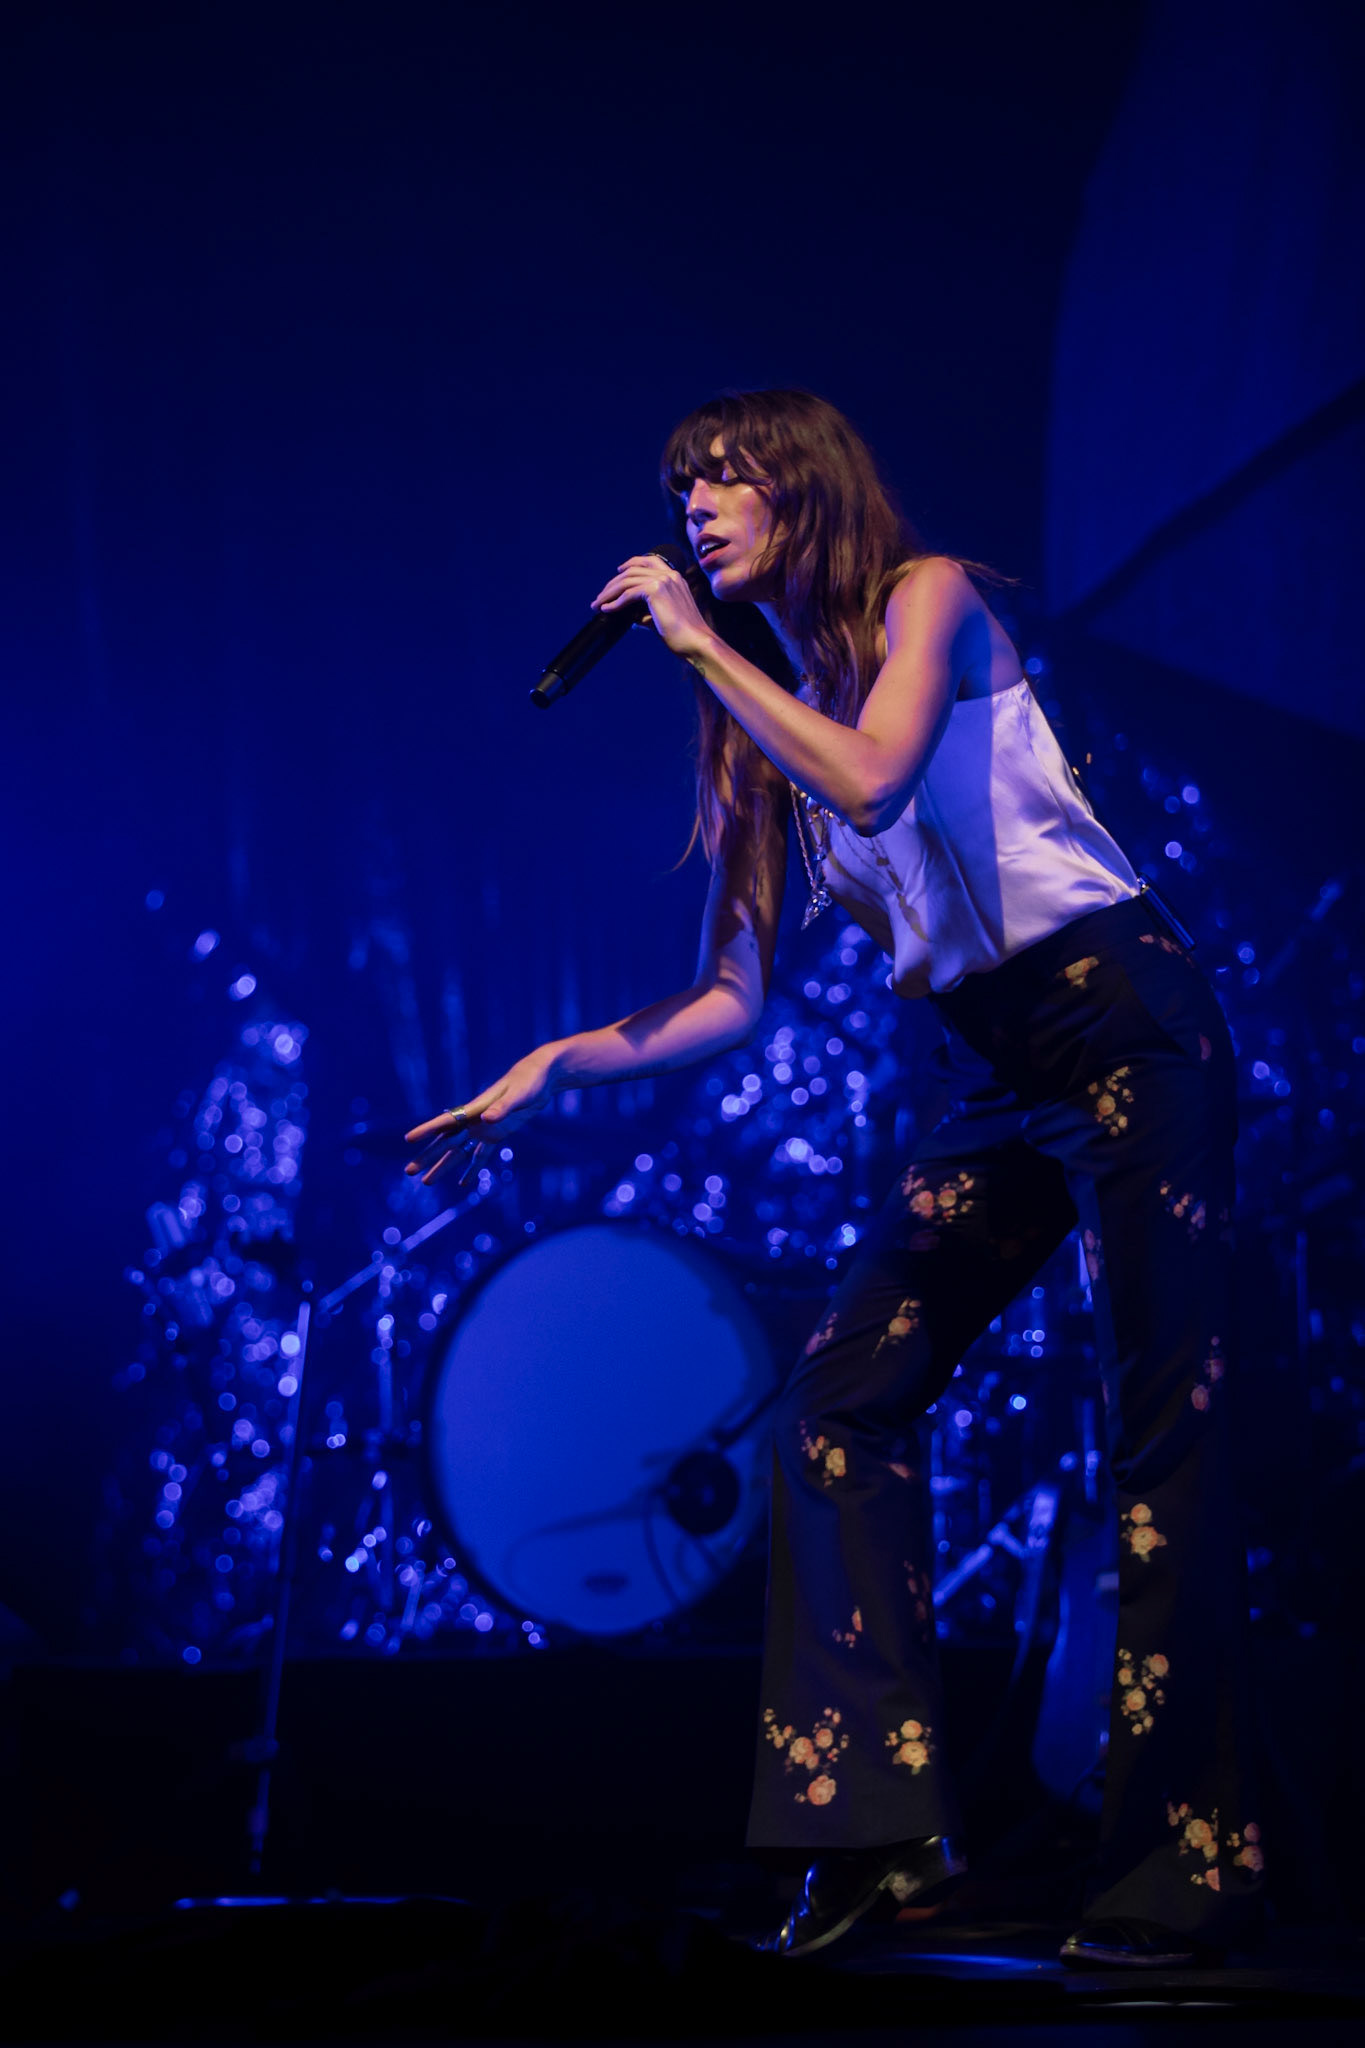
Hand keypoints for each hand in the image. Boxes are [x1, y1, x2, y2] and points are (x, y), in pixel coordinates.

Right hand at [404, 1045, 561, 1184]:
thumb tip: (486, 1120)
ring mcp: (484, 1128)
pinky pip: (481, 1154)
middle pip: (446, 1142)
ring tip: (427, 1182)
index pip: (446, 1122)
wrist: (541, 1077)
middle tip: (409, 1172)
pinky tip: (464, 1182)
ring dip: (444, 1166)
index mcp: (475, 1109)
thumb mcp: (518, 1094)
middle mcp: (475, 1120)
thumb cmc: (528, 1081)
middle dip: (428, 1157)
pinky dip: (473, 1168)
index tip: (408, 1139)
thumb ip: (502, 1108)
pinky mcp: (497, 1134)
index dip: (426, 1130)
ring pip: (459, 1152)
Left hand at [591, 553, 715, 661]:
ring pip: (627, 581)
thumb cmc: (682, 634)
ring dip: (609, 593)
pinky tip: (607, 609)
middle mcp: (669, 575)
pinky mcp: (656, 590)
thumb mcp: (663, 616)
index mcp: (675, 577)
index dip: (631, 563)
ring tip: (598, 604)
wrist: (695, 641)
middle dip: (613, 583)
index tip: (618, 570)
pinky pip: (628, 594)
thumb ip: (648, 612)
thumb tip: (632, 617)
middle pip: (632, 570)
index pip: (649, 561)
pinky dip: (615, 602)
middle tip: (600, 596)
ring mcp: (663, 581)